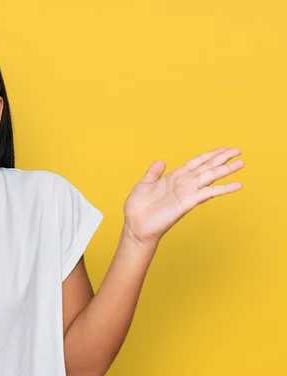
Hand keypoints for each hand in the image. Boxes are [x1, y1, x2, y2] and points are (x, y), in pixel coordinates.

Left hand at [123, 147, 243, 246]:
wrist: (135, 225)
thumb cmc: (138, 208)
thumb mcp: (144, 184)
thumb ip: (154, 172)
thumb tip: (161, 161)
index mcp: (174, 177)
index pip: (196, 163)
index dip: (209, 155)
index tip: (223, 149)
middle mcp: (183, 184)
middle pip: (207, 168)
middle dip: (222, 159)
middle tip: (239, 150)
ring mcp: (187, 193)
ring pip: (210, 177)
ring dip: (226, 170)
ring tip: (242, 163)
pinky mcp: (187, 203)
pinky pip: (208, 193)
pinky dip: (223, 189)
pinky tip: (237, 185)